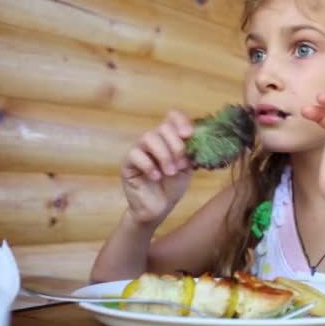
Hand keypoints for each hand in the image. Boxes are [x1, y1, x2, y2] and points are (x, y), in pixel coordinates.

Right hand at [121, 110, 193, 224]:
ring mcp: (139, 150)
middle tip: (181, 164)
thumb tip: (197, 139)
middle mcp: (153, 140)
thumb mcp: (186, 169)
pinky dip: (148, 165)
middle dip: (176, 145)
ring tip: (170, 172)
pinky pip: (135, 154)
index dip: (180, 120)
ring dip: (163, 155)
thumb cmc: (172, 187)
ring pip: (148, 137)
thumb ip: (190, 153)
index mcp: (169, 138)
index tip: (189, 134)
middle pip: (162, 127)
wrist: (158, 209)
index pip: (172, 116)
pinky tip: (156, 177)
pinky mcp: (127, 163)